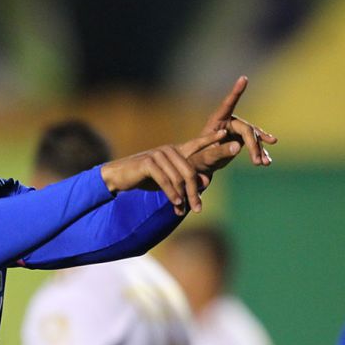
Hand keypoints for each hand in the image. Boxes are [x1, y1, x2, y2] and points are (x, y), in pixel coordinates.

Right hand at [101, 128, 234, 215]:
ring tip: (183, 210)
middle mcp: (168, 150)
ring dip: (182, 197)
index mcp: (175, 151)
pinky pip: (165, 180)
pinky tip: (176, 203)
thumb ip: (185, 179)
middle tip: (198, 209)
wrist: (119, 177)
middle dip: (194, 192)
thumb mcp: (167, 179)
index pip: (196, 143)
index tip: (225, 134)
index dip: (210, 139)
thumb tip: (206, 182)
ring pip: (178, 178)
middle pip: (190, 171)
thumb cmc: (145, 177)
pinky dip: (171, 193)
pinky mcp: (148, 163)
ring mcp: (158, 155)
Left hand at [194, 76, 277, 169]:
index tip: (243, 78)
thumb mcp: (208, 156)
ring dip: (259, 150)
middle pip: (246, 129)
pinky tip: (267, 161)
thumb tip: (238, 147)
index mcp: (216, 120)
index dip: (236, 91)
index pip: (228, 104)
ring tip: (265, 163)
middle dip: (254, 146)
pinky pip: (254, 143)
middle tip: (257, 162)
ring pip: (253, 136)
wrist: (200, 166)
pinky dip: (260, 152)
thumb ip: (221, 151)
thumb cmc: (198, 159)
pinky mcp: (240, 139)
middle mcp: (228, 122)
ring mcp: (235, 130)